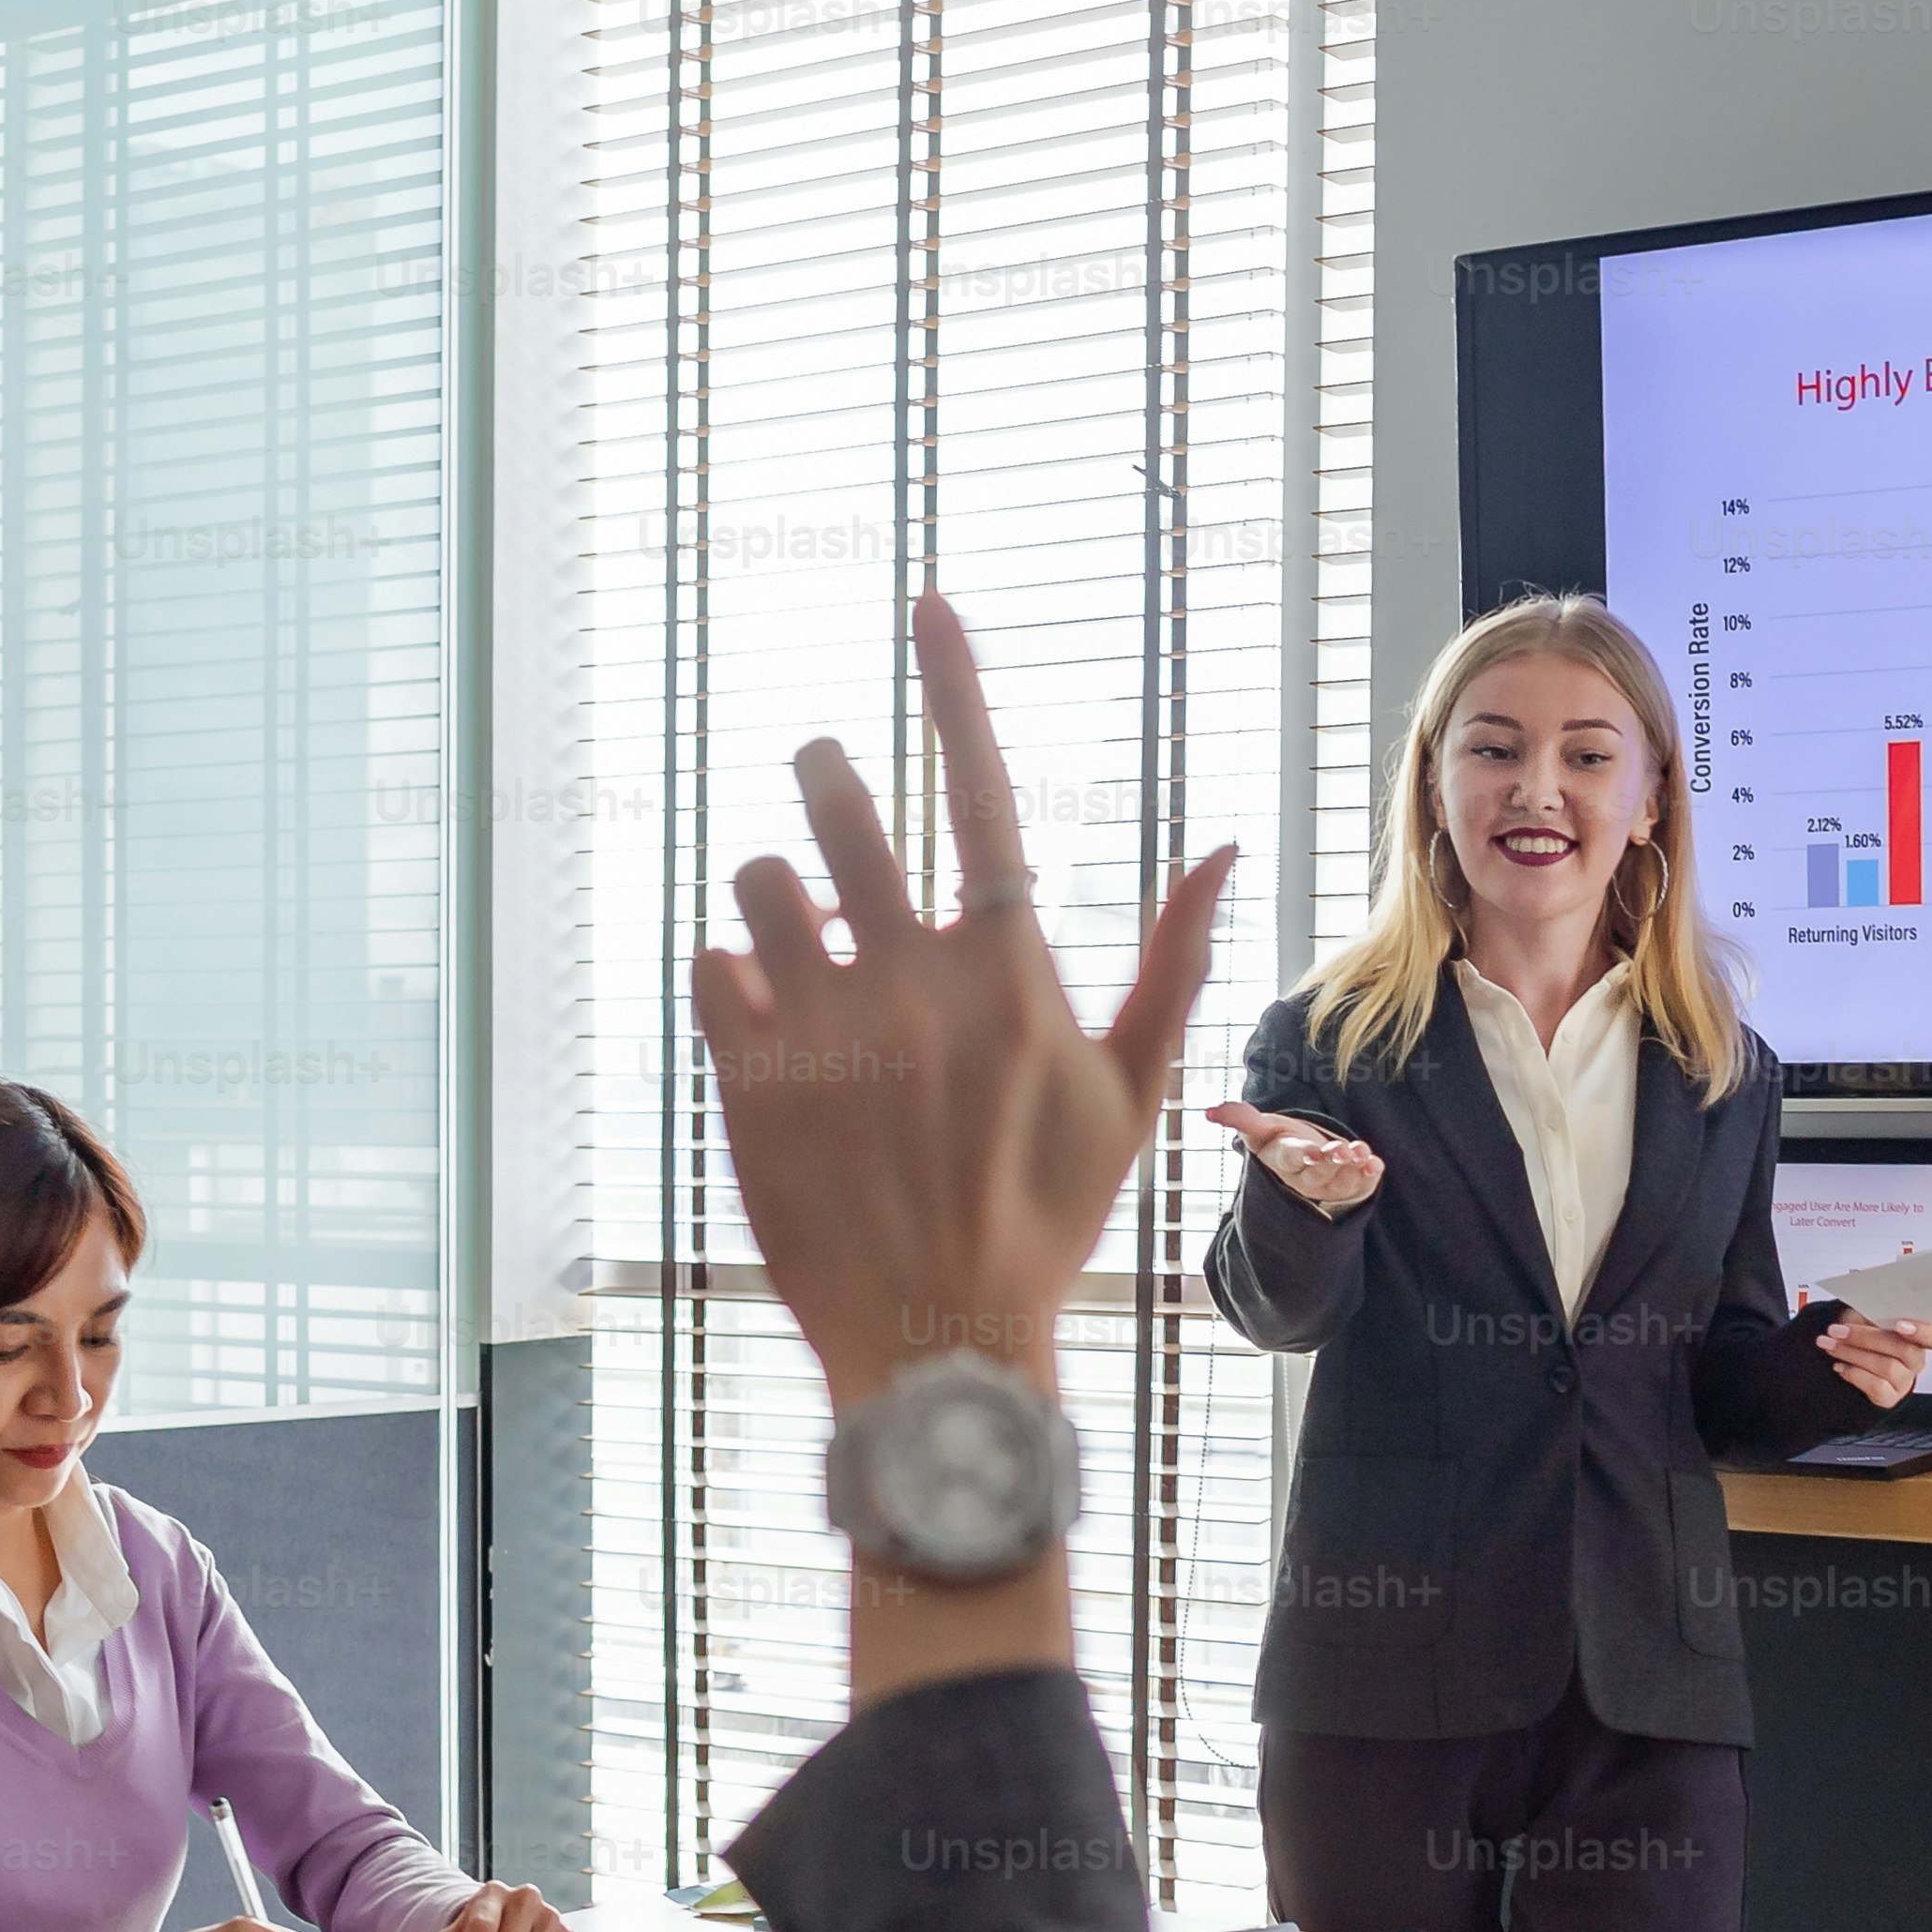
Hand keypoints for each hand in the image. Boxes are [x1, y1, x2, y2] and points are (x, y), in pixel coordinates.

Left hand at [691, 591, 1235, 1405]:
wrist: (938, 1330)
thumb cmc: (1047, 1213)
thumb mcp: (1128, 1089)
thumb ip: (1170, 959)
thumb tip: (1223, 849)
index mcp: (1006, 970)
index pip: (979, 786)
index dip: (952, 683)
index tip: (928, 601)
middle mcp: (909, 979)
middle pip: (839, 800)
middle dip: (825, 780)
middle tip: (827, 800)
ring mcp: (821, 1026)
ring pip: (757, 878)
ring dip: (774, 889)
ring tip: (799, 942)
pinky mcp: (747, 1076)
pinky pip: (708, 965)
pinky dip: (728, 973)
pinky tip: (765, 1017)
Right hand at [1208, 1099, 1384, 1216]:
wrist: (1305, 1162)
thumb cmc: (1279, 1141)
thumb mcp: (1260, 1130)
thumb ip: (1240, 1118)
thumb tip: (1210, 1112)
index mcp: (1284, 1160)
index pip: (1291, 1158)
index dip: (1302, 1155)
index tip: (1312, 1150)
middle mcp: (1306, 1176)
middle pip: (1318, 1170)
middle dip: (1331, 1161)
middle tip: (1341, 1150)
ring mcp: (1330, 1183)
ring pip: (1342, 1178)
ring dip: (1353, 1166)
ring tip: (1361, 1152)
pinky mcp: (1350, 1185)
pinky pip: (1362, 1183)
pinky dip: (1369, 1174)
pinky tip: (1376, 1164)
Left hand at [1814, 1310, 1931, 1406]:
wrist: (1848, 1357)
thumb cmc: (1864, 1332)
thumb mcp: (1867, 1315)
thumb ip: (1874, 1309)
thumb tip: (1868, 1301)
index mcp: (1918, 1335)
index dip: (1924, 1331)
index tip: (1901, 1325)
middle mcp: (1916, 1358)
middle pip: (1905, 1350)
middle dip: (1866, 1338)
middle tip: (1837, 1330)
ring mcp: (1904, 1379)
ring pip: (1887, 1367)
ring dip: (1853, 1353)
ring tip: (1830, 1345)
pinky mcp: (1889, 1397)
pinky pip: (1876, 1387)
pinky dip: (1854, 1374)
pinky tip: (1840, 1365)